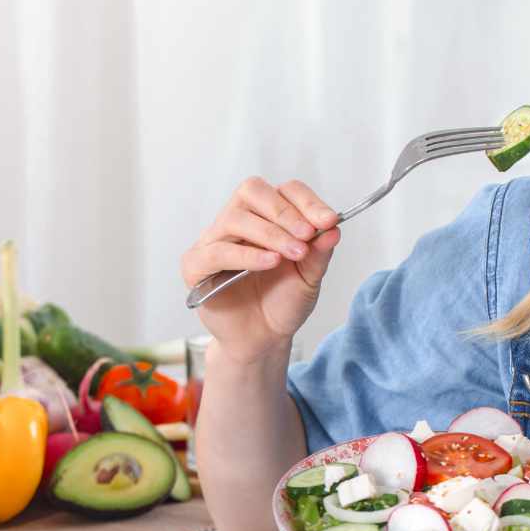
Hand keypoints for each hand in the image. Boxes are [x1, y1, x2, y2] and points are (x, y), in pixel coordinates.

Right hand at [180, 177, 340, 364]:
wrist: (263, 339)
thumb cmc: (282, 302)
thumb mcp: (309, 277)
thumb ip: (319, 253)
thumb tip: (333, 228)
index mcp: (267, 216)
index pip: (284, 191)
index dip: (307, 202)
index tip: (329, 221)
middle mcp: (238, 221)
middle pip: (252, 191)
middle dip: (284, 212)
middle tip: (307, 235)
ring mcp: (214, 241)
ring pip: (234, 219)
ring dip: (269, 234)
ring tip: (292, 253)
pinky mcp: (196, 266)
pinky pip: (217, 252)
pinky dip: (246, 255)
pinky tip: (270, 263)